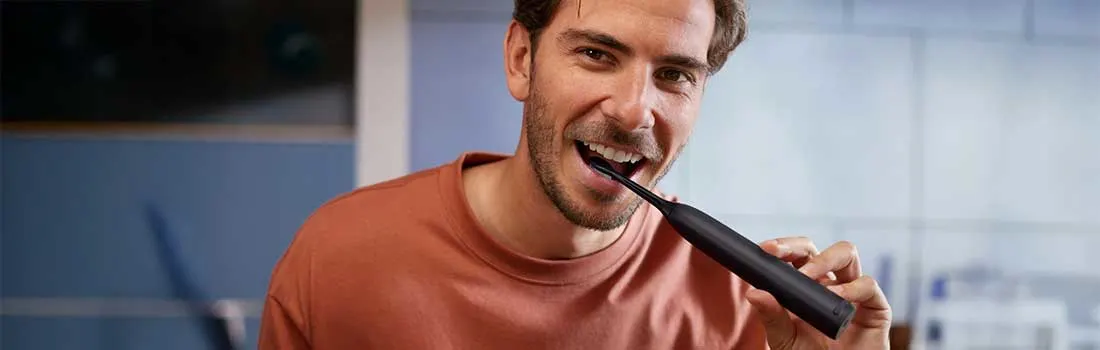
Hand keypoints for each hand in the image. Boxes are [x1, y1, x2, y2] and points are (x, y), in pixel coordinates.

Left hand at [745, 237, 891, 348]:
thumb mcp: (785, 339)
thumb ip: (772, 317)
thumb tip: (753, 293)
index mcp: (805, 286)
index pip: (794, 255)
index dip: (782, 247)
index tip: (766, 248)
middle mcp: (829, 283)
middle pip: (817, 249)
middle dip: (797, 246)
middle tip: (779, 253)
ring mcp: (853, 291)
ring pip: (846, 254)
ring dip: (825, 259)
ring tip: (809, 276)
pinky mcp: (875, 306)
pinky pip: (867, 285)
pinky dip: (852, 287)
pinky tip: (837, 296)